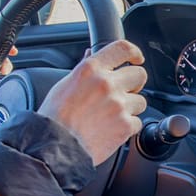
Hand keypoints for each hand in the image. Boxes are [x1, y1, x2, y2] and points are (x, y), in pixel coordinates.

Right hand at [38, 40, 147, 165]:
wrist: (54, 146)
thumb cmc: (55, 117)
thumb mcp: (65, 84)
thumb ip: (85, 69)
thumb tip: (91, 54)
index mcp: (91, 69)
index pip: (123, 49)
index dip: (134, 53)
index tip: (136, 59)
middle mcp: (107, 84)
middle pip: (139, 75)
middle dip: (134, 84)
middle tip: (123, 93)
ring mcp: (119, 105)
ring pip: (141, 101)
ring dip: (130, 108)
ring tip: (111, 116)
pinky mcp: (125, 125)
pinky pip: (137, 122)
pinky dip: (127, 127)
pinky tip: (111, 129)